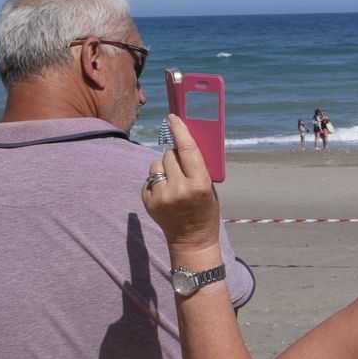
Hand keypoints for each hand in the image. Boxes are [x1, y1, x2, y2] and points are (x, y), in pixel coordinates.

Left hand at [142, 115, 221, 252]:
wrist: (192, 240)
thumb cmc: (205, 210)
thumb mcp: (209, 187)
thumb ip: (197, 167)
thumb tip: (182, 143)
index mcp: (199, 184)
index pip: (187, 149)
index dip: (180, 130)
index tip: (173, 118)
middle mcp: (179, 189)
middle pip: (169, 154)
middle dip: (174, 155)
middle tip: (181, 167)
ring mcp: (161, 196)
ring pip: (156, 164)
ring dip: (164, 167)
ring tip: (173, 181)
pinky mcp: (149, 201)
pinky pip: (149, 178)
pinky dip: (156, 180)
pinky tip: (166, 192)